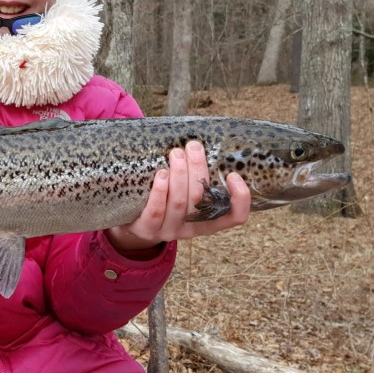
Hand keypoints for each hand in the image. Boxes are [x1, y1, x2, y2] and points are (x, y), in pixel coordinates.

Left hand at [107, 140, 250, 251]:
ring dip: (180, 174)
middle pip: (201, 200)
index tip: (234, 175)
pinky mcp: (147, 229)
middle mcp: (191, 229)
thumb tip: (201, 142)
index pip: (234, 217)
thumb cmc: (165, 200)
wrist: (133, 222)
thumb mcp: (185, 193)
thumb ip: (196, 176)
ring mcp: (169, 230)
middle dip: (198, 169)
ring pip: (180, 202)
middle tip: (194, 146)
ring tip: (176, 153)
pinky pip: (156, 211)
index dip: (240, 199)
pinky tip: (162, 174)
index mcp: (208, 221)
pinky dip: (161, 191)